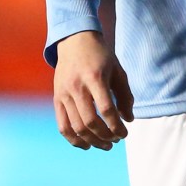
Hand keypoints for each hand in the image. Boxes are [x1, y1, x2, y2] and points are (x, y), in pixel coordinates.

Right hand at [53, 30, 133, 150]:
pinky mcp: (56, 99)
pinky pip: (62, 126)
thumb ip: (125, 95)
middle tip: (116, 140)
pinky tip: (86, 145)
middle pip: (90, 121)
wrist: (75, 40)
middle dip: (106, 136)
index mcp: (95, 77)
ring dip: (92, 141)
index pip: (106, 109)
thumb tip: (128, 120)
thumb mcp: (118, 70)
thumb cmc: (101, 55)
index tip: (125, 133)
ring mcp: (64, 94)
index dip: (117, 125)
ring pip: (76, 127)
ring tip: (105, 145)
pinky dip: (73, 139)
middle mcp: (77, 87)